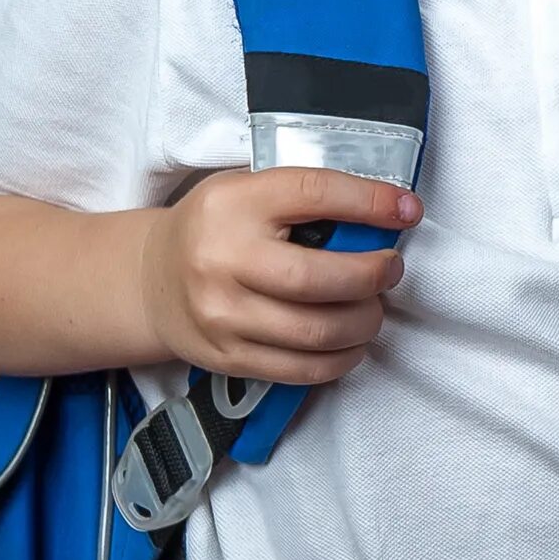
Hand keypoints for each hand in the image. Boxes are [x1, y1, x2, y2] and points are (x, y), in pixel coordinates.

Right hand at [136, 168, 417, 383]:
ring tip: (373, 307)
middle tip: (390, 269)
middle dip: (373, 276)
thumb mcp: (251, 190)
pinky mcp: (227, 357)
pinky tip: (351, 341)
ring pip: (317, 332)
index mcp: (234, 204)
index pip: (315, 193)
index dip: (371, 202)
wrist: (151, 278)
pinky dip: (342, 358)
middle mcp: (222, 261)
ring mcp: (222, 316)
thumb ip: (309, 198)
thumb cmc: (218, 228)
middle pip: (320, 279)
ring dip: (365, 322)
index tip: (408, 210)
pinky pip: (302, 369)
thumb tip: (389, 210)